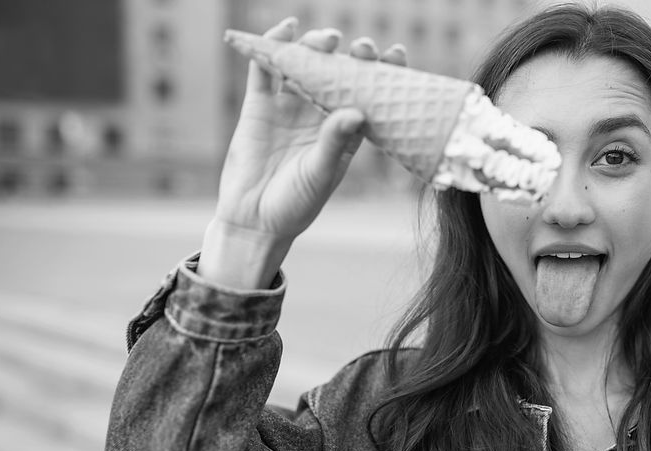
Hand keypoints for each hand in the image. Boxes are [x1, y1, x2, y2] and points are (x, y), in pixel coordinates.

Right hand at [199, 18, 407, 288]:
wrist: (253, 221)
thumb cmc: (296, 205)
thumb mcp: (319, 175)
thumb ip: (334, 143)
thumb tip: (356, 111)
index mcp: (344, 133)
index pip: (368, 96)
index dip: (382, 74)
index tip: (397, 54)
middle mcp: (319, 116)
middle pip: (338, 76)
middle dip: (351, 58)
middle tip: (362, 47)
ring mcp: (289, 109)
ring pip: (304, 67)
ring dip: (316, 48)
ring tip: (327, 40)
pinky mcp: (259, 107)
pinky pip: (265, 72)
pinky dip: (272, 48)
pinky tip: (285, 29)